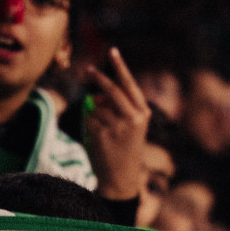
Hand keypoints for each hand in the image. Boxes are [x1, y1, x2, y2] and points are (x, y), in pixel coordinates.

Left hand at [80, 47, 153, 201]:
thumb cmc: (124, 151)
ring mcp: (117, 127)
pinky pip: (88, 120)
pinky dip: (88, 126)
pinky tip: (96, 139)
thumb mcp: (129, 128)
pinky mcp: (103, 135)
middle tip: (87, 70)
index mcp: (142, 113)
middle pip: (111, 90)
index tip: (112, 51)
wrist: (122, 179)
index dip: (119, 67)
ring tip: (100, 131)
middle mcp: (133, 118)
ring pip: (96, 106)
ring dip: (92, 114)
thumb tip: (95, 96)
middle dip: (98, 78)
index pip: (129, 84)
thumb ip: (115, 109)